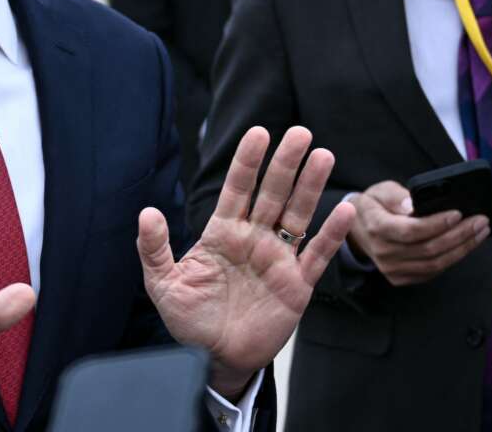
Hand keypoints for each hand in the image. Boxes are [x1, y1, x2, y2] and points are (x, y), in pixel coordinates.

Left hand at [136, 126, 355, 399]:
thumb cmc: (189, 320)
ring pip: (298, 215)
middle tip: (299, 133)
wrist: (215, 359)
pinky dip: (332, 234)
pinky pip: (317, 255)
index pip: (237, 189)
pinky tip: (345, 210)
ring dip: (311, 186)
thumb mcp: (163, 284)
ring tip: (323, 155)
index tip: (257, 133)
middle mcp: (253, 238)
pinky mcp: (296, 285)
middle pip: (272, 193)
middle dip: (285, 163)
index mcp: (222, 233)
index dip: (247, 162)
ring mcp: (277, 259)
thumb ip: (154, 249)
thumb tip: (147, 212)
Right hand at [346, 180, 488, 285]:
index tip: (458, 213)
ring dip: (462, 249)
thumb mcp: (380, 191)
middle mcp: (383, 252)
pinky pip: (432, 272)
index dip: (437, 224)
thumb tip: (412, 205)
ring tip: (479, 232)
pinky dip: (452, 259)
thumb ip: (396, 196)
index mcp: (376, 227)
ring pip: (435, 264)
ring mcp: (392, 268)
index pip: (411, 230)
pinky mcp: (400, 278)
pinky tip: (465, 245)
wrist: (358, 229)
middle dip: (460, 235)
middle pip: (429, 249)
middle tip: (480, 221)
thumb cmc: (373, 206)